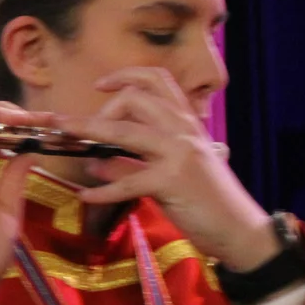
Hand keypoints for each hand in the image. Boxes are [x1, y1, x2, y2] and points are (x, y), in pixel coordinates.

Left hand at [69, 68, 279, 272]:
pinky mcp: (173, 180)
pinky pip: (127, 180)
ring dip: (88, 131)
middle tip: (75, 130)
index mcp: (186, 122)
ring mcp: (179, 152)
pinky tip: (86, 196)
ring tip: (63, 137)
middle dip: (97, 111)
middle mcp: (183, 129)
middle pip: (134, 99)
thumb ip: (132, 163)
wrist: (240, 229)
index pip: (157, 79)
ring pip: (125, 132)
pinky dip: (102, 190)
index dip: (125, 75)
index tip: (100, 85)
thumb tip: (94, 160)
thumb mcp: (169, 174)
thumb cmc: (206, 201)